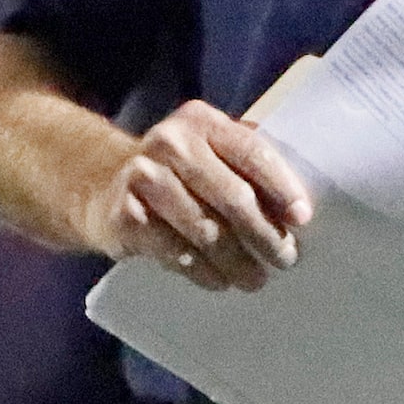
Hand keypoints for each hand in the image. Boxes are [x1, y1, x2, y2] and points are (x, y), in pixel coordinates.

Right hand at [86, 101, 312, 291]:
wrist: (100, 183)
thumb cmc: (177, 173)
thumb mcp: (208, 152)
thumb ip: (245, 165)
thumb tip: (298, 209)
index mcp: (201, 122)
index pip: (251, 152)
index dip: (281, 186)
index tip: (302, 218)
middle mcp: (171, 142)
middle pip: (231, 195)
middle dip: (264, 233)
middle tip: (286, 259)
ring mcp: (143, 177)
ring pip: (205, 230)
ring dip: (236, 261)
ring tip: (256, 279)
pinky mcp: (124, 214)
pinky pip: (174, 251)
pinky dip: (201, 271)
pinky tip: (219, 281)